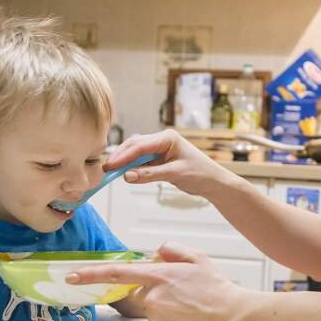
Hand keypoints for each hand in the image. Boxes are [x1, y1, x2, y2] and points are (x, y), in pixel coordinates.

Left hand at [67, 243, 253, 320]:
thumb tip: (157, 251)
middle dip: (145, 288)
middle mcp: (153, 296)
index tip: (71, 275)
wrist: (232, 316)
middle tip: (175, 290)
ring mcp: (155, 315)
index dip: (91, 274)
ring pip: (145, 304)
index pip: (117, 273)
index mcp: (159, 274)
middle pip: (134, 290)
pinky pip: (153, 318)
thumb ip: (173, 249)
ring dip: (158, 301)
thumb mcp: (197, 257)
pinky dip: (165, 313)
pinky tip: (186, 312)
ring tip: (186, 301)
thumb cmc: (217, 287)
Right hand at [104, 129, 230, 197]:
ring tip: (110, 172)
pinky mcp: (159, 159)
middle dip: (120, 156)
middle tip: (106, 169)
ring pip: (136, 153)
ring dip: (125, 161)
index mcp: (167, 137)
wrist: (214, 182)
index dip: (123, 155)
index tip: (110, 165)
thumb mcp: (174, 174)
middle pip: (135, 145)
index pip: (140, 145)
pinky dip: (132, 167)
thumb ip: (150, 174)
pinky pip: (141, 161)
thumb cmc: (200, 174)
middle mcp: (162, 140)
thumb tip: (127, 176)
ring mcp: (160, 149)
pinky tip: (124, 173)